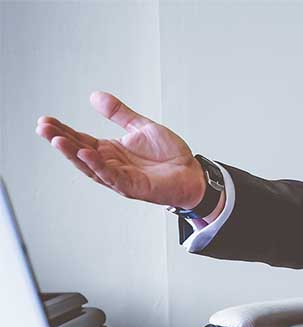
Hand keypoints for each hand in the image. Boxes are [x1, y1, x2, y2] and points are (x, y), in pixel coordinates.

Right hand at [36, 91, 204, 208]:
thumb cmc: (170, 155)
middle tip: (43, 128)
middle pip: (80, 153)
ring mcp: (120, 177)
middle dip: (61, 141)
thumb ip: (119, 113)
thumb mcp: (141, 127)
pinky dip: (99, 166)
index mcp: (111, 151)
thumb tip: (95, 96)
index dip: (63, 131)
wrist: (192, 173)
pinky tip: (87, 154)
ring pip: (91, 166)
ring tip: (57, 140)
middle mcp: (111, 165)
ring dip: (73, 154)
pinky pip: (112, 176)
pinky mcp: (133, 186)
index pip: (81, 139)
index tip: (45, 120)